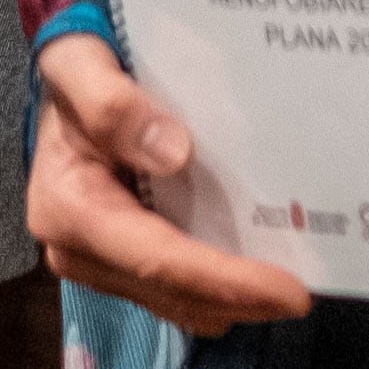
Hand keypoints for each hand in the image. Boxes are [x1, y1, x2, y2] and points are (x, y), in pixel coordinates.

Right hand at [27, 34, 311, 336]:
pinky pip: (173, 291)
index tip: (287, 291)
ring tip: (285, 289)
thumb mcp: (81, 66)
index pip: (156, 259)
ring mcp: (100, 262)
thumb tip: (174, 152)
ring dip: (229, 299)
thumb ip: (112, 105)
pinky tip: (251, 272)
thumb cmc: (77, 72)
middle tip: (302, 296)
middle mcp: (79, 250)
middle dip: (238, 298)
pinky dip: (214, 289)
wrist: (66, 81)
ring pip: (176, 302)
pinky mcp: (119, 262)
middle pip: (171, 293)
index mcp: (69, 209)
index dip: (223, 280)